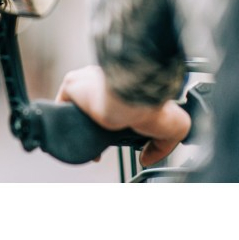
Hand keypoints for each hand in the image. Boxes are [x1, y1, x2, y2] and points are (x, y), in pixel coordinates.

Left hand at [55, 65, 190, 165]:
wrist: (133, 100)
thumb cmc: (155, 107)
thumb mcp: (175, 129)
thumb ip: (162, 147)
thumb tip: (146, 159)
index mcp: (130, 86)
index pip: (117, 102)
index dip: (115, 122)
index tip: (116, 136)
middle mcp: (108, 80)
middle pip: (96, 103)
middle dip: (98, 123)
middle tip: (102, 141)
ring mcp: (88, 80)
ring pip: (80, 103)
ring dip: (81, 122)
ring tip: (86, 142)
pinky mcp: (73, 83)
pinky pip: (63, 100)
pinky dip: (64, 116)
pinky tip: (69, 131)